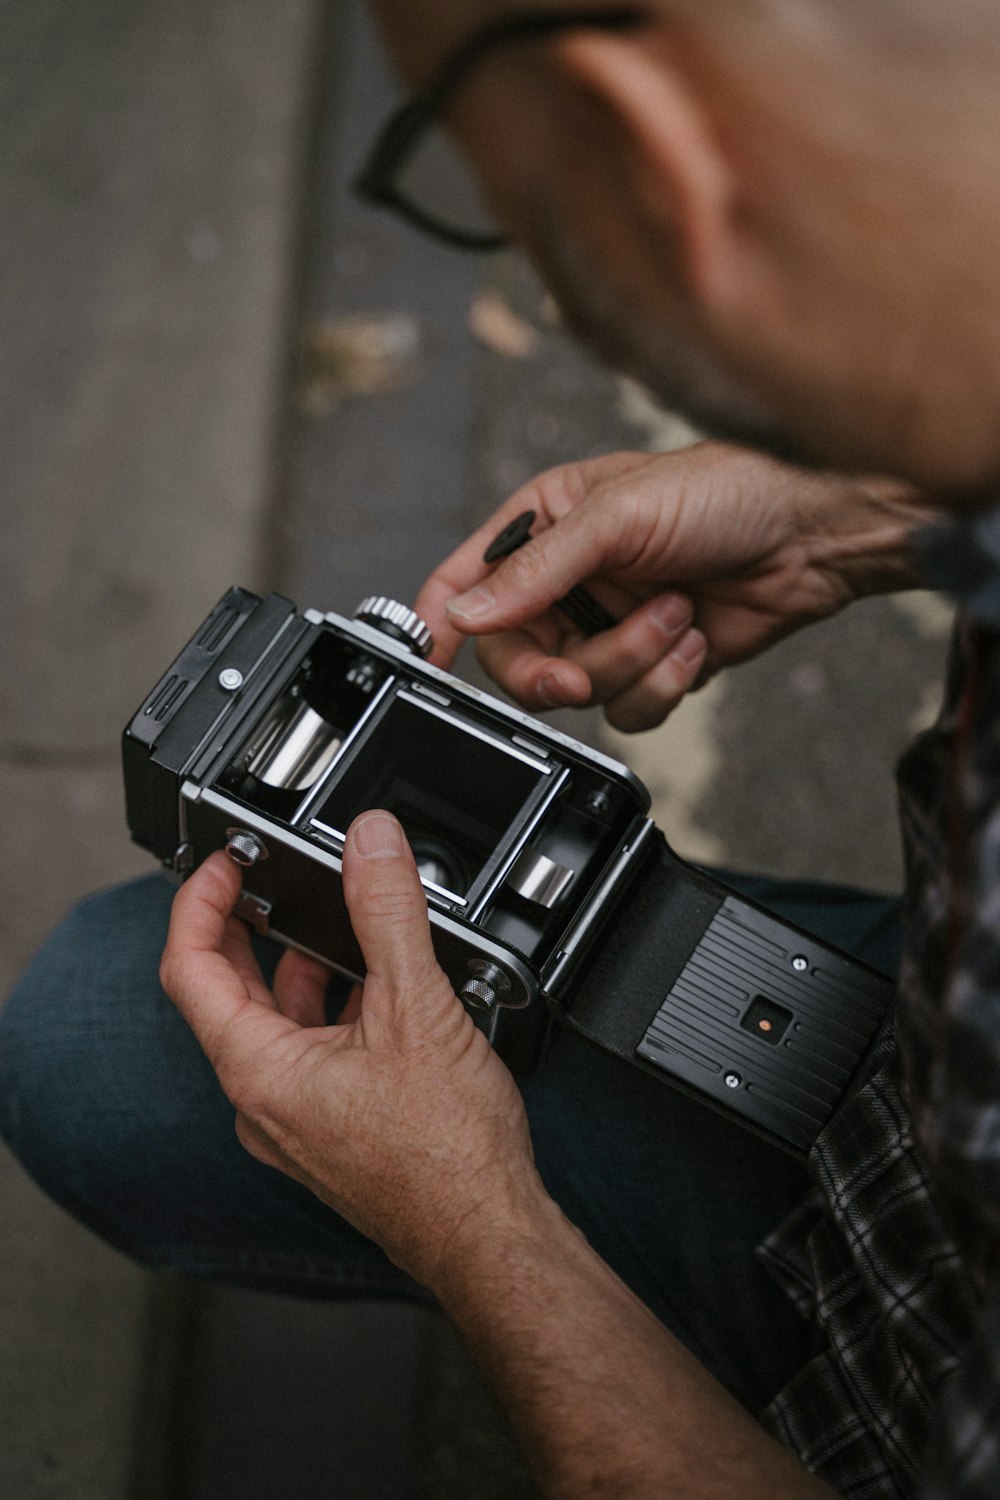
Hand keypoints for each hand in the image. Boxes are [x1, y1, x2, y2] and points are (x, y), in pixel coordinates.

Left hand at [159, 813, 544, 1289]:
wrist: (487, 1236)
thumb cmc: (447, 1156)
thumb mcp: (416, 1007)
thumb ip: (388, 912)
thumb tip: (370, 844)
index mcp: (258, 1071)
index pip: (190, 968)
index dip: (200, 902)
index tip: (223, 864)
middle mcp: (263, 1102)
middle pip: (227, 994)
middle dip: (245, 928)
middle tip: (263, 880)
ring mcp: (294, 1124)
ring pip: (274, 1026)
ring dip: (296, 969)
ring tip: (330, 926)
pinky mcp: (331, 1134)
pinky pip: (310, 1057)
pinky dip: (330, 1011)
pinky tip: (378, 993)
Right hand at [415, 443, 932, 732]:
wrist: (816, 533)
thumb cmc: (727, 489)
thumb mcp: (617, 516)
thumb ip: (536, 570)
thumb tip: (465, 612)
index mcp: (545, 526)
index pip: (467, 579)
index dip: (438, 622)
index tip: (423, 662)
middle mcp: (570, 579)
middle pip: (517, 657)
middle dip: (553, 670)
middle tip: (577, 673)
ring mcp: (611, 625)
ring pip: (577, 687)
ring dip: (630, 661)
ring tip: (676, 615)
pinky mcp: (653, 663)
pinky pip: (628, 707)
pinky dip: (663, 683)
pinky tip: (695, 639)